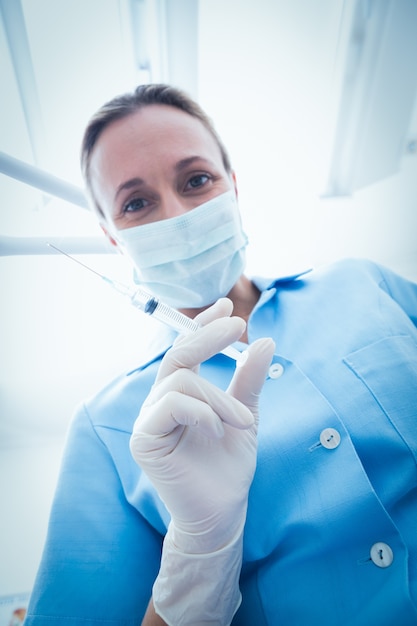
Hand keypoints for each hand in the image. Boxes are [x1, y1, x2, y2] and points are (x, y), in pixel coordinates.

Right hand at [130, 298, 274, 552]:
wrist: (223, 511)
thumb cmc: (230, 465)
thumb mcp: (245, 415)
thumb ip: (249, 380)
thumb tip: (265, 341)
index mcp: (181, 393)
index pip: (185, 349)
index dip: (202, 325)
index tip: (228, 306)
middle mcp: (160, 401)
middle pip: (177, 354)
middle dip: (208, 336)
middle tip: (239, 327)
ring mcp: (148, 419)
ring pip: (180, 379)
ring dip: (219, 397)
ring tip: (242, 422)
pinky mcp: (143, 438)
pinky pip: (170, 404)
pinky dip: (200, 412)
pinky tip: (215, 432)